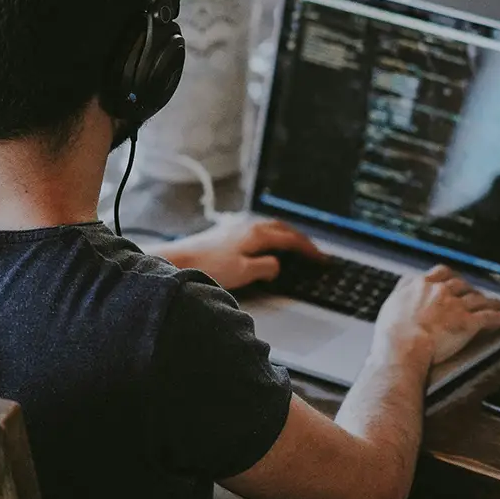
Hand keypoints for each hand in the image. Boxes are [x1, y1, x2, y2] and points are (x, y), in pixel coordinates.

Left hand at [163, 213, 324, 289]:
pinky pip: (257, 230)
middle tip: (312, 250)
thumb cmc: (208, 266)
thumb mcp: (244, 272)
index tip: (321, 258)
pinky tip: (265, 245)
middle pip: (282, 228)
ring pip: (270, 227)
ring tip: (293, 246)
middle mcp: (248, 226)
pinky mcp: (226, 232)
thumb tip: (277, 265)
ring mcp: (237, 226)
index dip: (309, 249)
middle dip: (300, 239)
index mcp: (257, 234)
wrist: (179, 261)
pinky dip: (270, 236)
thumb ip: (266, 267)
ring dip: (285, 235)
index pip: (291, 239)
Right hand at [374, 265, 499, 366]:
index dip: (451, 276)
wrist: (402, 347)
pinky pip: (491, 318)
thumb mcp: (391, 303)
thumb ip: (401, 290)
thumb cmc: (392, 332)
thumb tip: (406, 282)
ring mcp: (456, 306)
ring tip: (497, 304)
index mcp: (422, 285)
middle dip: (471, 290)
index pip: (441, 273)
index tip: (454, 280)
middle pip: (462, 285)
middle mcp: (441, 291)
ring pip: (478, 299)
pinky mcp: (468, 322)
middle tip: (476, 295)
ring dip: (490, 302)